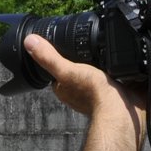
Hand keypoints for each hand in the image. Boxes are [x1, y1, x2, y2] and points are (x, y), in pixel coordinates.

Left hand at [24, 33, 147, 136]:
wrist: (120, 109)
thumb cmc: (92, 93)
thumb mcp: (66, 71)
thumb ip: (49, 57)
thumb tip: (29, 41)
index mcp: (64, 88)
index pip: (57, 71)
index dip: (60, 58)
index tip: (65, 45)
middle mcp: (79, 92)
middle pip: (76, 71)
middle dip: (82, 60)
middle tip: (88, 46)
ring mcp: (98, 93)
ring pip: (95, 74)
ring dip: (99, 64)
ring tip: (104, 51)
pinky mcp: (114, 92)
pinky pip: (112, 77)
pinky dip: (115, 70)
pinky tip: (118, 62)